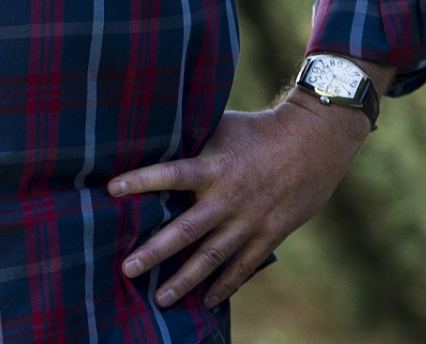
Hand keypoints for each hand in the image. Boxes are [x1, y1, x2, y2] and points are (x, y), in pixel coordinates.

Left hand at [108, 95, 370, 308]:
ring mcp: (250, 220)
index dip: (140, 181)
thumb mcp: (222, 126)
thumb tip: (155, 138)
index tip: (110, 190)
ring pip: (212, 257)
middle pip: (185, 231)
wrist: (315, 141)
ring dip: (185, 280)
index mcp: (213, 167)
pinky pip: (244, 266)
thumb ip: (192, 141)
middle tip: (127, 269)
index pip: (170, 174)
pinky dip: (226, 285)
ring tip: (161, 298)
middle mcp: (229, 198)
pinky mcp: (271, 234)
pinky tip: (208, 300)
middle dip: (154, 252)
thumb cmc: (259, 129)